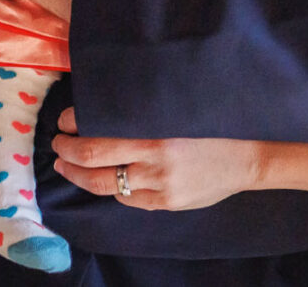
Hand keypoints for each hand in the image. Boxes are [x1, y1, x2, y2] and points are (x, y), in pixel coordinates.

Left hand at [51, 110, 271, 210]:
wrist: (249, 155)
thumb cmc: (212, 122)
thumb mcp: (177, 106)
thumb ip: (143, 110)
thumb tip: (104, 104)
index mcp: (154, 130)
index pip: (97, 133)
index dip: (75, 126)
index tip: (65, 119)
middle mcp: (153, 160)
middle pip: (92, 161)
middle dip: (67, 152)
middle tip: (57, 143)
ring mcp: (159, 186)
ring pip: (104, 185)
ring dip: (78, 174)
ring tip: (66, 165)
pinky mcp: (166, 203)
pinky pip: (128, 198)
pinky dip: (111, 188)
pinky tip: (106, 179)